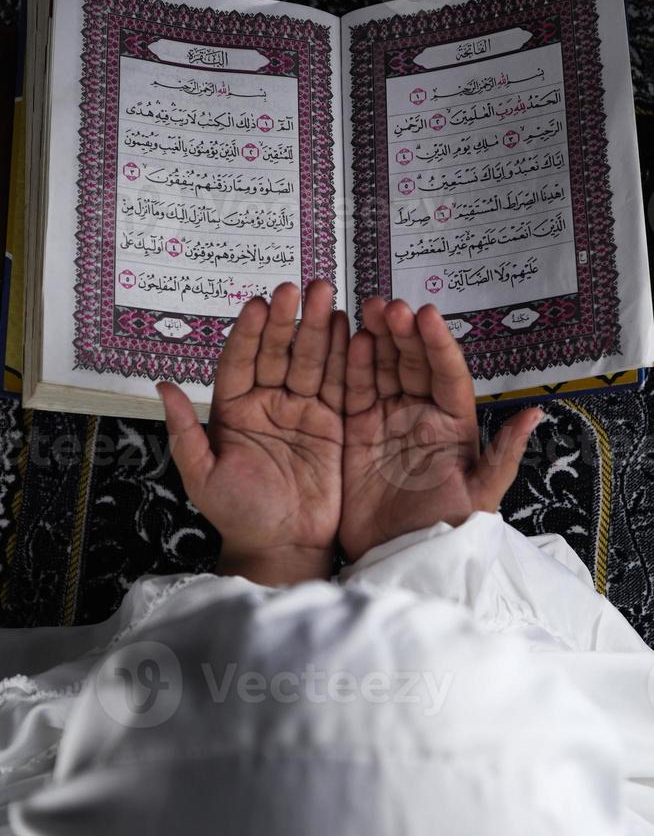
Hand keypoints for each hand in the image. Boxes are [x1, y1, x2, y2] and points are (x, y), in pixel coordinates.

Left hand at [158, 281, 347, 585]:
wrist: (284, 546)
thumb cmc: (238, 515)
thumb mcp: (202, 477)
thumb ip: (185, 432)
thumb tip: (163, 385)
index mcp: (234, 410)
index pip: (240, 361)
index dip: (249, 333)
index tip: (258, 306)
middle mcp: (268, 403)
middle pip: (278, 352)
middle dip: (288, 319)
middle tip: (298, 289)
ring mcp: (302, 410)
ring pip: (310, 360)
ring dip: (319, 328)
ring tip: (327, 296)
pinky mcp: (333, 423)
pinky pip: (339, 385)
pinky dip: (346, 358)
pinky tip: (351, 330)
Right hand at [339, 297, 542, 562]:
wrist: (398, 558)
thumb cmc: (444, 530)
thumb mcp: (480, 496)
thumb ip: (504, 455)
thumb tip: (536, 415)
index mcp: (454, 426)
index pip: (448, 375)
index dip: (438, 344)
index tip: (427, 316)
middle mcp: (420, 417)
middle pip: (412, 364)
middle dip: (402, 333)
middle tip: (390, 307)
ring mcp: (386, 422)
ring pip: (382, 370)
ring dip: (376, 339)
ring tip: (368, 311)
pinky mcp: (356, 432)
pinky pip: (353, 393)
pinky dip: (350, 368)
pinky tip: (348, 342)